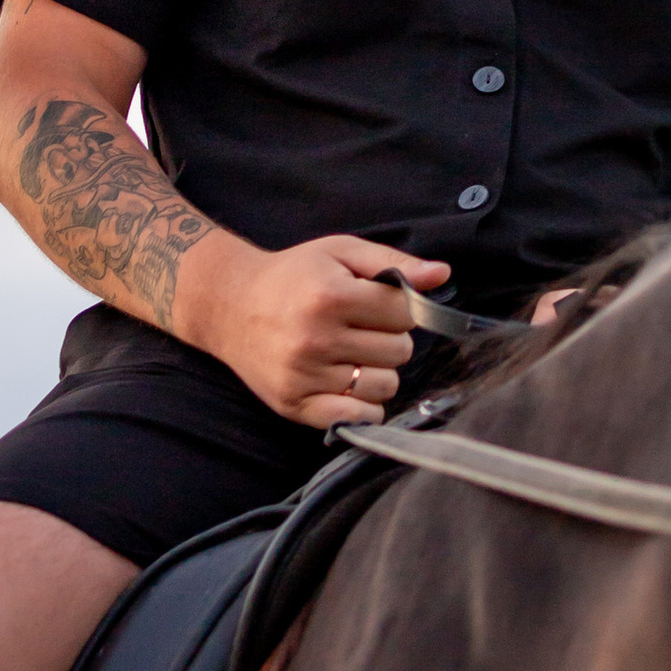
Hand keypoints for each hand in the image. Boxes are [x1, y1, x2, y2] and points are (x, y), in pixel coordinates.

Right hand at [171, 234, 450, 429]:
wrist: (228, 305)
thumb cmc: (293, 276)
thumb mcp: (340, 253)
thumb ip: (392, 263)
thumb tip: (442, 275)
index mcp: (330, 296)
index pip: (405, 313)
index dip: (401, 307)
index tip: (380, 304)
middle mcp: (316, 339)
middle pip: (400, 351)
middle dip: (390, 338)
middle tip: (362, 328)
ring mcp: (304, 376)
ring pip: (385, 385)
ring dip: (379, 370)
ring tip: (352, 353)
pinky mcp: (294, 404)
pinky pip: (358, 417)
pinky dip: (364, 404)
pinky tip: (349, 382)